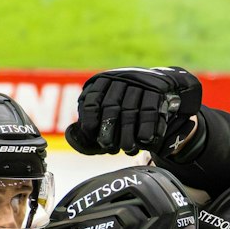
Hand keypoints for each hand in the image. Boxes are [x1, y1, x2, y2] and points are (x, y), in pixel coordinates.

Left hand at [65, 67, 201, 155]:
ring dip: (128, 134)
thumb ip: (87, 130)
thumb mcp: (104, 116)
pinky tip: (144, 141)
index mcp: (102, 82)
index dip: (90, 121)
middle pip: (111, 107)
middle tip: (110, 149)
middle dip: (110, 131)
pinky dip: (146, 128)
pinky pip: (149, 111)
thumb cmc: (125, 111)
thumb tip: (71, 134)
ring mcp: (138, 82)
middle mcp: (119, 78)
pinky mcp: (156, 89)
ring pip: (130, 111)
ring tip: (128, 149)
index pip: (91, 100)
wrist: (158, 92)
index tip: (93, 137)